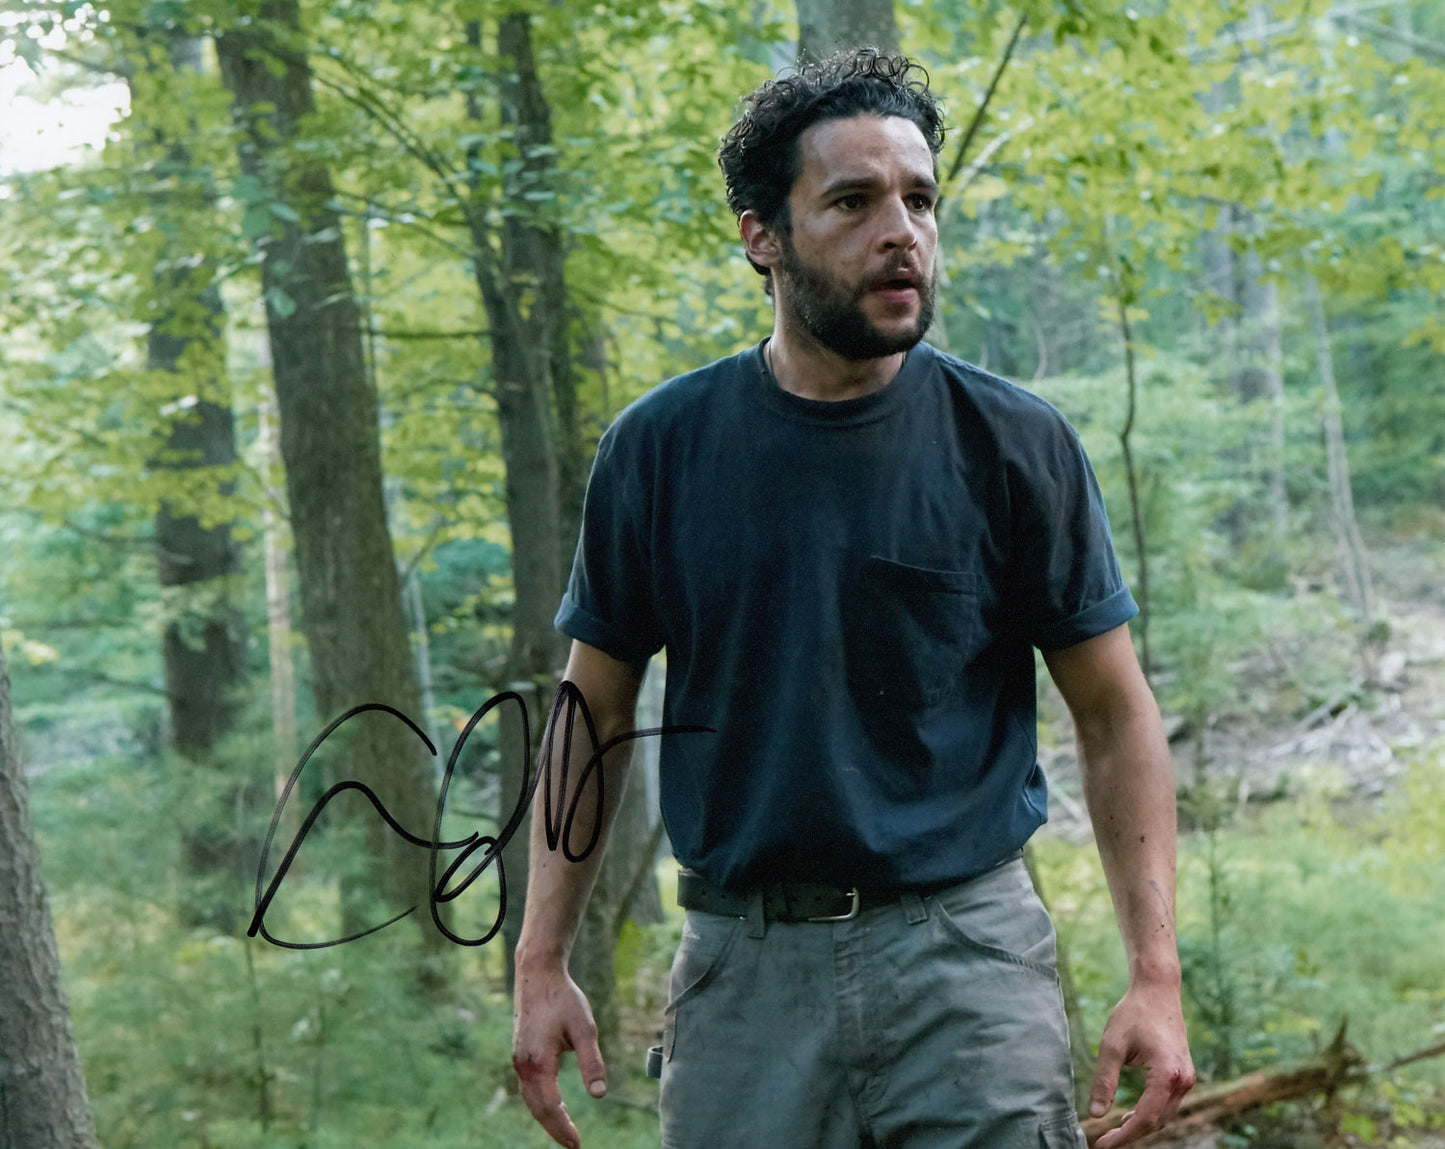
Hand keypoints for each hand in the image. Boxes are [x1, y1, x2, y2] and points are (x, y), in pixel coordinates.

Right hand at [512, 963, 606, 1148]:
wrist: (537, 974)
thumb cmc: (563, 999)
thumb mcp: (585, 1028)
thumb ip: (591, 1062)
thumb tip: (599, 1094)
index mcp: (539, 1062)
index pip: (551, 1107)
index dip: (563, 1128)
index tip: (577, 1144)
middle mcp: (523, 1065)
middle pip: (537, 1108)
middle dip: (555, 1128)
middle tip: (573, 1144)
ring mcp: (518, 1059)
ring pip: (530, 1099)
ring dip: (546, 1117)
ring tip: (565, 1130)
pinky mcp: (520, 1053)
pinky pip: (528, 1087)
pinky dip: (540, 1102)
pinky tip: (554, 1105)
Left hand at [1087, 978, 1194, 1147]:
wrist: (1158, 990)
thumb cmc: (1133, 1013)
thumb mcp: (1111, 1045)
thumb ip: (1104, 1080)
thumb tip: (1095, 1114)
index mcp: (1167, 1074)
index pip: (1145, 1118)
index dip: (1123, 1136)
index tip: (1101, 1145)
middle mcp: (1183, 1080)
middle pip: (1157, 1121)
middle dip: (1131, 1135)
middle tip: (1104, 1141)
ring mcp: (1187, 1078)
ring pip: (1164, 1115)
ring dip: (1141, 1126)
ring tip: (1114, 1131)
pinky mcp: (1184, 1075)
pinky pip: (1168, 1104)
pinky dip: (1150, 1114)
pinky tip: (1130, 1115)